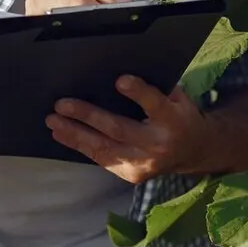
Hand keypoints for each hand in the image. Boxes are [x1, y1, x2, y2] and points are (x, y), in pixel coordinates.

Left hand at [46, 75, 210, 183]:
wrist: (194, 150)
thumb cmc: (179, 115)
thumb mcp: (177, 98)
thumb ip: (155, 88)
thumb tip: (115, 71)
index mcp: (174, 120)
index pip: (155, 105)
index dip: (138, 93)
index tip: (120, 81)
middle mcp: (158, 144)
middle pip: (119, 129)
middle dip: (88, 116)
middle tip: (62, 104)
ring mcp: (143, 164)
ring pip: (104, 149)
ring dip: (75, 135)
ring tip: (53, 122)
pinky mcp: (131, 175)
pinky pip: (103, 159)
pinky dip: (81, 146)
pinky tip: (63, 135)